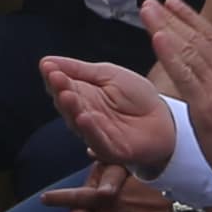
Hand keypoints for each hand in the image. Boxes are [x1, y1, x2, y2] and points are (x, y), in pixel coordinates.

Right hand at [39, 53, 175, 174]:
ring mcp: (96, 133)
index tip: (47, 66)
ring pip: (77, 123)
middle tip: (56, 78)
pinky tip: (83, 117)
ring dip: (71, 109)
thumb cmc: (137, 96)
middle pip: (65, 104)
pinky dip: (89, 130)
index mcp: (82, 95)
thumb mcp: (108, 74)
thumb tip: (46, 61)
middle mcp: (84, 115)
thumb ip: (79, 69)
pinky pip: (97, 141)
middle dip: (60, 90)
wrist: (166, 119)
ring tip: (66, 95)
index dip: (53, 77)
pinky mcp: (111, 150)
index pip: (60, 86)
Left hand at [134, 0, 211, 199]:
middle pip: (197, 39)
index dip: (190, 17)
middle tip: (152, 3)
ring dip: (166, 28)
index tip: (172, 3)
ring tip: (148, 12)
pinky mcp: (206, 106)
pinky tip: (158, 39)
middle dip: (172, 18)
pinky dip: (171, 56)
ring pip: (189, 52)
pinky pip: (185, 76)